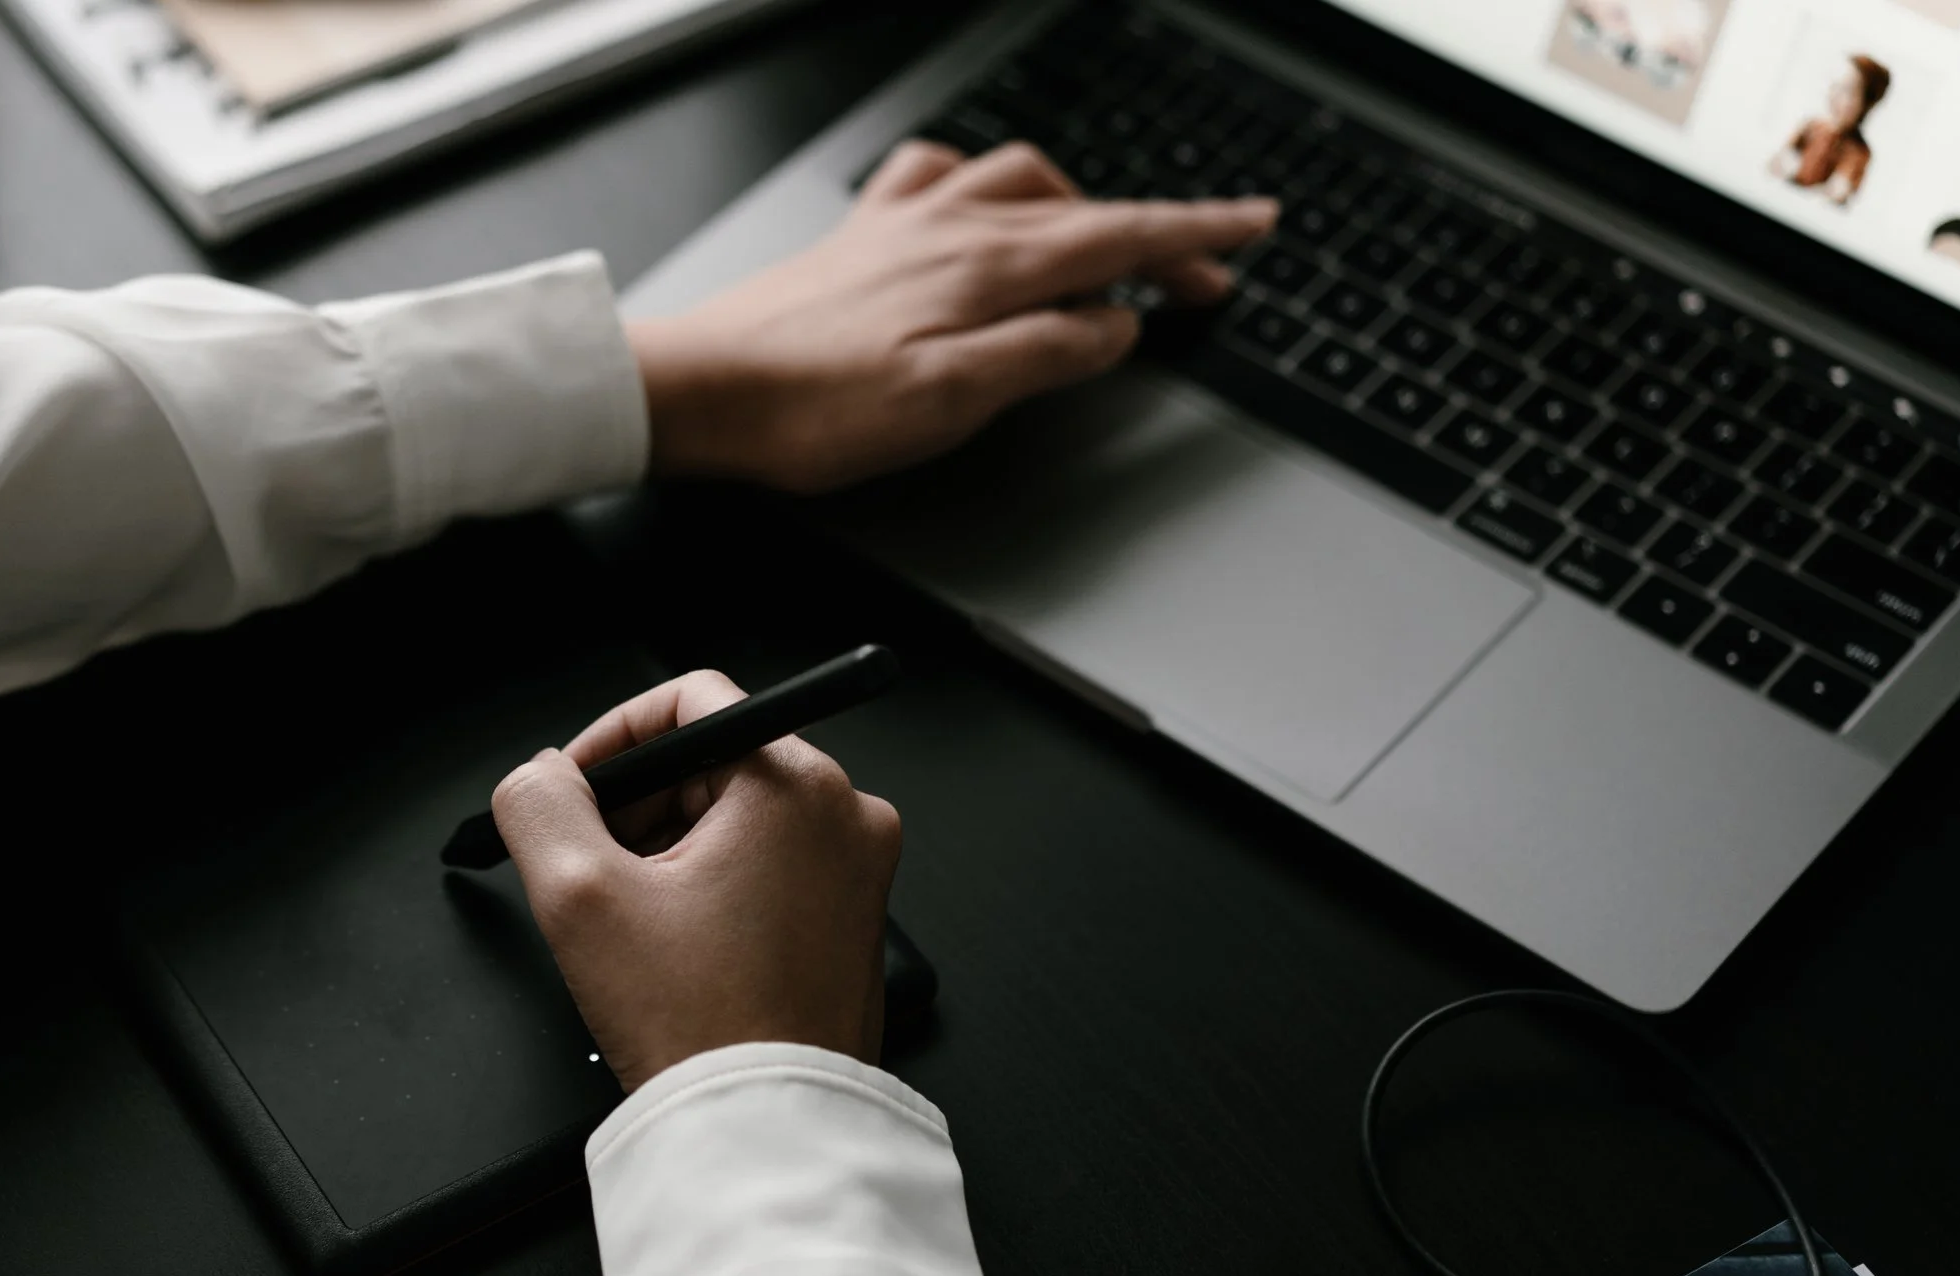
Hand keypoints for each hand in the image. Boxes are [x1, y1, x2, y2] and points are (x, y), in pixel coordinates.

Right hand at [490, 671, 901, 1092]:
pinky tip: (676, 947)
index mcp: (797, 786)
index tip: (572, 790)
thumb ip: (540, 806)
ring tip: (635, 924)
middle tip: (591, 871)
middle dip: (638, 806)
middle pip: (714, 760)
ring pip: (738, 818)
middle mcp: (847, 816)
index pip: (690, 699)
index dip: (612, 738)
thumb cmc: (702, 1031)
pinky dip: (712, 887)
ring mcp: (859, 871)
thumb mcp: (581, 899)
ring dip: (670, 850)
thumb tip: (538, 775)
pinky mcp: (853, 919)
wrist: (766, 1132)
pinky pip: (769, 868)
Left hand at [627, 141, 1277, 493]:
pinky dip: (983, 186)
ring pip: (1020, 183)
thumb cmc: (814, 410)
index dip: (1198, 236)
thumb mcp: (952, 401)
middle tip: (1207, 272)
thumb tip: (1116, 326)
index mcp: (990, 269)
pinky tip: (980, 206)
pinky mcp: (863, 238)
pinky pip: (940, 180)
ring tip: (1106, 241)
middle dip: (1159, 233)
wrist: (705, 390)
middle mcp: (953, 228)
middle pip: (1086, 211)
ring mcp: (906, 224)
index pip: (1122, 240)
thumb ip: (1044, 355)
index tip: (1254, 231)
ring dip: (1079, 204)